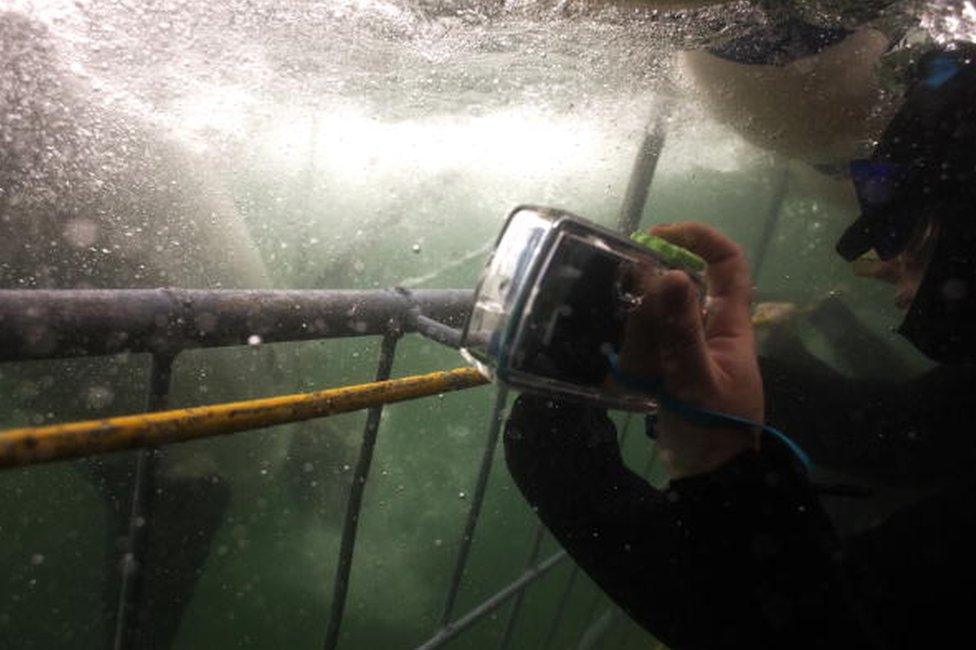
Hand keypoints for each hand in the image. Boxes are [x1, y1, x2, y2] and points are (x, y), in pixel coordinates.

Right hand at [620, 222, 761, 478]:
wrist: (712, 481)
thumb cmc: (714, 431)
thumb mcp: (695, 381)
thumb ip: (679, 331)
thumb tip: (667, 274)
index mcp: (729, 324)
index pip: (726, 263)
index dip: (699, 238)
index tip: (657, 237)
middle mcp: (708, 328)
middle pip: (677, 288)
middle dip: (649, 298)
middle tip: (626, 314)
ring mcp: (685, 349)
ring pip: (655, 318)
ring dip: (640, 335)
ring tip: (640, 370)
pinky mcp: (668, 369)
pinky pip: (644, 346)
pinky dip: (633, 356)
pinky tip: (632, 378)